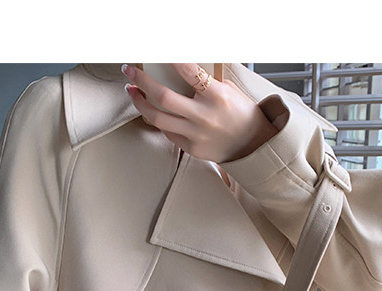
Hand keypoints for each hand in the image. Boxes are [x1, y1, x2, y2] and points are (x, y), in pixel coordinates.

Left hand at [122, 63, 278, 163]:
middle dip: (141, 80)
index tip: (157, 50)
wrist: (252, 146)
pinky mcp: (191, 148)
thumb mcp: (228, 91)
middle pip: (163, 96)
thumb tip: (180, 69)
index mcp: (217, 96)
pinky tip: (153, 110)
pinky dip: (157, 119)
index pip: (189, 72)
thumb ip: (205, 83)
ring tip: (133, 92)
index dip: (170, 58)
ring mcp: (196, 134)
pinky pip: (167, 132)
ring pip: (158, 117)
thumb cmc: (241, 115)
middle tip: (130, 71)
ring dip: (140, 102)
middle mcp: (204, 116)